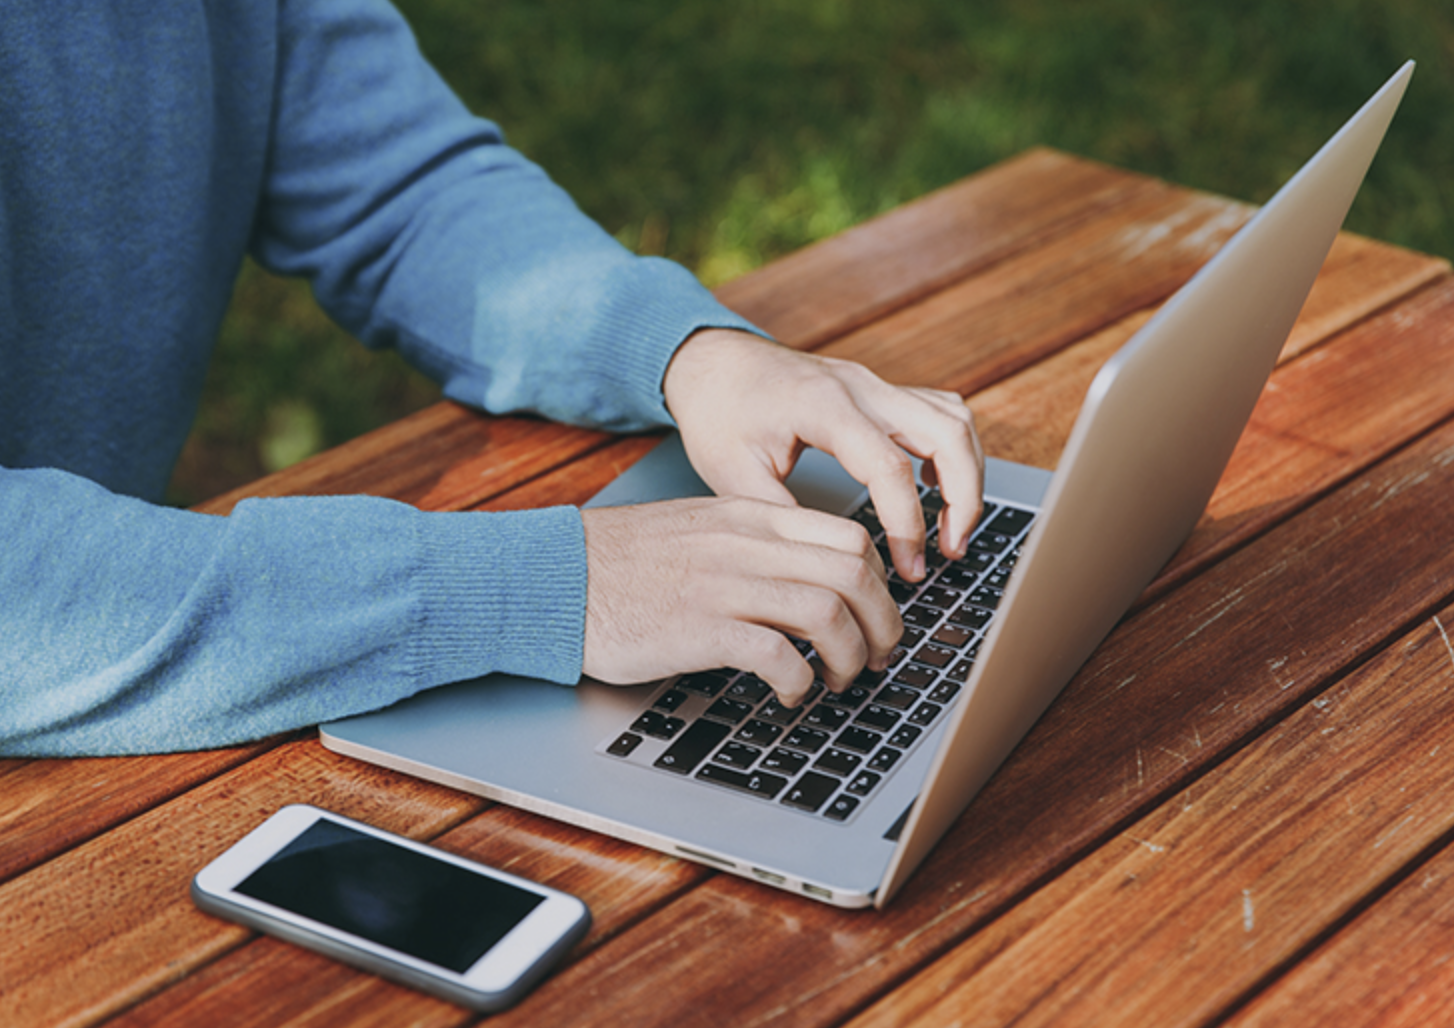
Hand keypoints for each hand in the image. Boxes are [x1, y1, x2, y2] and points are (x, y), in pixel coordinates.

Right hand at [580, 497, 900, 704]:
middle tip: (878, 655)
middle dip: (883, 623)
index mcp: (749, 517)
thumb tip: (810, 575)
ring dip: (850, 657)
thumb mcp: (699, 529)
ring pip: (829, 612)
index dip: (880, 583)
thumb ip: (754, 543)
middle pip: (854, 573)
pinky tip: (791, 695)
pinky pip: (779, 656)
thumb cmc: (620, 562)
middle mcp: (746, 545)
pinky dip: (800, 683)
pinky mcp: (701, 629)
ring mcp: (724, 585)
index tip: (877, 613)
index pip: (849, 536)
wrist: (554, 577)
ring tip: (840, 681)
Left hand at [662, 329, 983, 581]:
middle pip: (948, 432)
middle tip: (951, 550)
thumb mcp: (733, 473)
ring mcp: (874, 384)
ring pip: (954, 418)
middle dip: (965, 498)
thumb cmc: (717, 410)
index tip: (909, 569)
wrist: (710, 361)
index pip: (891, 467)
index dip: (909, 525)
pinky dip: (951, 450)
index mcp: (824, 405)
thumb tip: (827, 565)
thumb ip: (781, 517)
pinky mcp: (877, 390)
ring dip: (967, 473)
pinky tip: (933, 487)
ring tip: (951, 528)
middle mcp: (861, 387)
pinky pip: (938, 410)